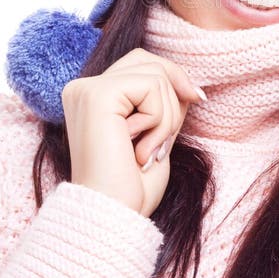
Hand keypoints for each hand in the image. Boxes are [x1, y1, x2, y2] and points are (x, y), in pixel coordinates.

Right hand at [61, 48, 205, 216]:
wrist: (113, 216)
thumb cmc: (131, 185)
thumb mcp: (156, 134)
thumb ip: (164, 103)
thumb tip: (187, 82)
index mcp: (91, 97)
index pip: (141, 64)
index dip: (173, 79)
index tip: (196, 100)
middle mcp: (83, 88)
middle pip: (148, 61)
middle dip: (173, 95)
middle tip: (166, 140)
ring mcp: (87, 90)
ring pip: (155, 75)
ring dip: (167, 117)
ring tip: (148, 151)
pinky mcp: (97, 95)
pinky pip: (151, 86)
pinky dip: (159, 120)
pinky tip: (141, 149)